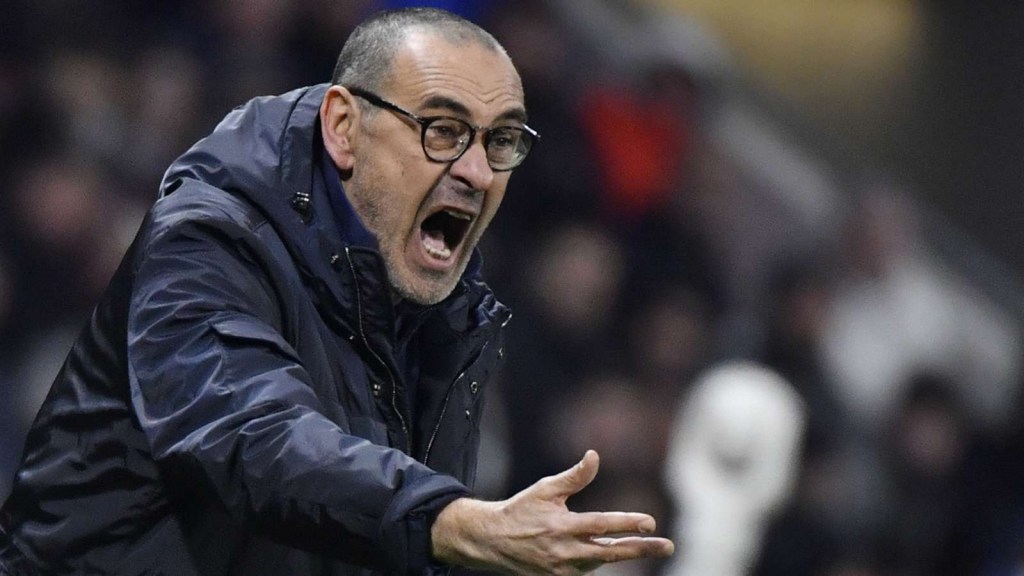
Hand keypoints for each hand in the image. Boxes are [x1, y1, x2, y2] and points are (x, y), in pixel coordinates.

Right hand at [431, 450, 674, 574]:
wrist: (491, 541)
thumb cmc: (522, 509)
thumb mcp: (546, 489)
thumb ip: (574, 476)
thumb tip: (595, 456)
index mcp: (562, 526)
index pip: (602, 525)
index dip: (627, 523)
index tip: (650, 522)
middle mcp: (565, 552)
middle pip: (611, 553)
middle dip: (642, 549)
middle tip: (667, 546)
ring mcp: (562, 570)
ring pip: (601, 562)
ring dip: (623, 554)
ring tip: (649, 545)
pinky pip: (586, 571)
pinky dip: (599, 561)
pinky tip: (614, 552)